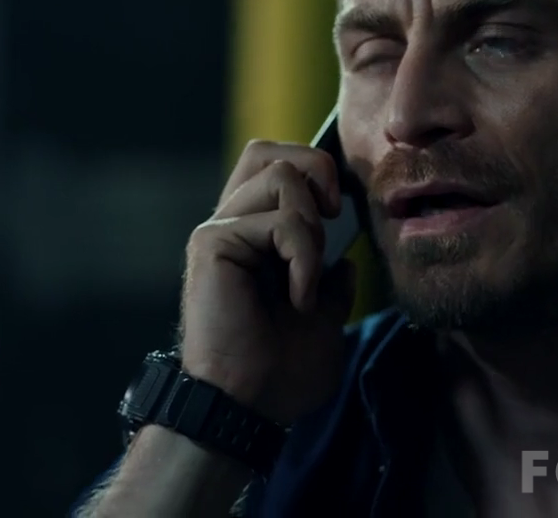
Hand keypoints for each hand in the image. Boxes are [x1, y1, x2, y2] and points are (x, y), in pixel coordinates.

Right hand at [178, 140, 357, 423]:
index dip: (315, 172)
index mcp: (255, 237)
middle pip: (268, 151)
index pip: (278, 166)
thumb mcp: (327, 319)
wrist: (248, 407)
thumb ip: (333, 282)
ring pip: (281, 176)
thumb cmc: (279, 373)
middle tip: (333, 216)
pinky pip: (278, 221)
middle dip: (315, 170)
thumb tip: (345, 259)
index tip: (342, 214)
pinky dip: (304, 258)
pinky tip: (298, 298)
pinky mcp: (212, 242)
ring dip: (313, 227)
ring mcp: (220, 230)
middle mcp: (232, 225)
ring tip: (308, 275)